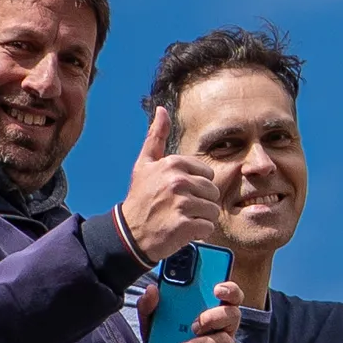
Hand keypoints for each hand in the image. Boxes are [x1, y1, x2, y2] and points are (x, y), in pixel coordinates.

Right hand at [118, 107, 223, 264]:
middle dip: (201, 202)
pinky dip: (198, 232)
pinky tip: (182, 230)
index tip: (178, 192)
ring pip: (212, 210)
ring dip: (201, 218)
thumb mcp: (145, 164)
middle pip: (212, 192)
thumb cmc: (141, 197)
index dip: (196, 186)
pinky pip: (208, 227)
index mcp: (172, 164)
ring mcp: (181, 204)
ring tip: (181, 218)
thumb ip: (156, 137)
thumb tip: (162, 109)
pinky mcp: (184, 225)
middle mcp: (177, 181)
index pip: (208, 174)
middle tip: (180, 208)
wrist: (130, 232)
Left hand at [137, 276, 241, 342]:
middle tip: (194, 325)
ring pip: (224, 342)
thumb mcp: (153, 331)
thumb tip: (152, 290)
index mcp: (211, 316)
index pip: (229, 297)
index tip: (216, 288)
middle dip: (214, 316)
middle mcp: (223, 332)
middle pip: (233, 315)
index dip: (229, 290)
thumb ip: (150, 310)